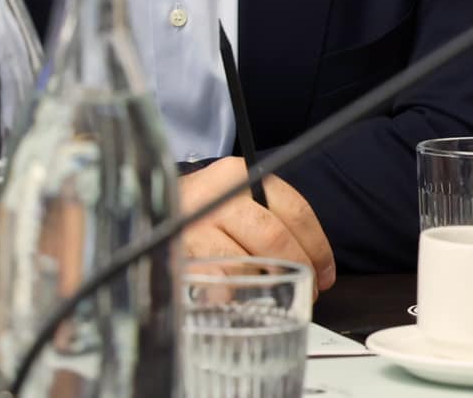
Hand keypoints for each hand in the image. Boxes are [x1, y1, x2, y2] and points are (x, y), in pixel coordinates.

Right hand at [179, 157, 336, 289]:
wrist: (149, 207)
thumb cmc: (206, 213)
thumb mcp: (238, 199)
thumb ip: (272, 218)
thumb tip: (315, 266)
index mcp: (237, 174)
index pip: (293, 208)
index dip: (317, 247)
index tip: (324, 273)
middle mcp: (215, 195)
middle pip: (272, 236)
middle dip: (297, 269)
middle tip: (305, 290)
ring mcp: (193, 225)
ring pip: (246, 263)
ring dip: (266, 285)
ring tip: (271, 293)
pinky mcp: (177, 254)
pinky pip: (216, 282)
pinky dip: (232, 295)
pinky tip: (236, 297)